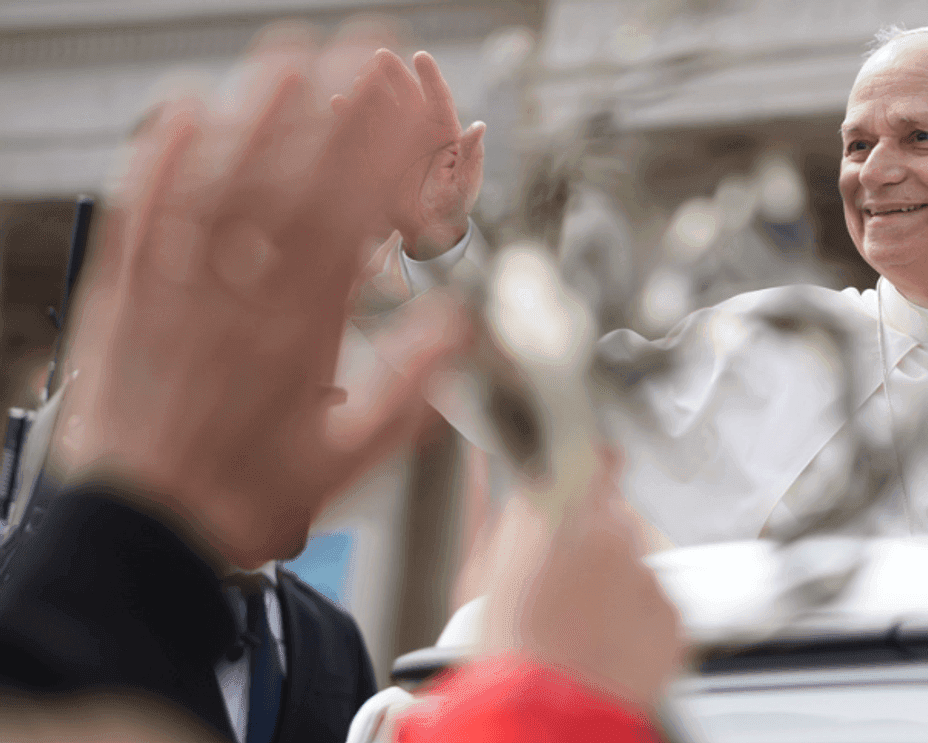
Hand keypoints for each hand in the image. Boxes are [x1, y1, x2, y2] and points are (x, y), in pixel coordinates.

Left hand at [51, 24, 471, 568]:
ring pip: (219, 189)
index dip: (384, 158)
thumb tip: (461, 328)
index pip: (351, 224)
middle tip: (363, 50)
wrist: (141, 539)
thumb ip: (410, 392)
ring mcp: (176, 293)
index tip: (412, 108)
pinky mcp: (122, 299)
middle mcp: (238, 302)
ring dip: (255, 118)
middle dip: (335, 113)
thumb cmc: (244, 502)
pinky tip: (176, 113)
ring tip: (288, 57)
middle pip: (292, 187)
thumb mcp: (350, 465)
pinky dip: (158, 160)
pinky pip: (141, 217)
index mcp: (299, 337)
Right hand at [333, 50, 484, 257]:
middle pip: (407, 95)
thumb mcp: (464, 184)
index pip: (438, 99)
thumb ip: (470, 155)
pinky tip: (337, 103)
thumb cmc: (454, 207)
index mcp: (445, 133)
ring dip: (371, 91)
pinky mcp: (379, 155)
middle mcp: (420, 131)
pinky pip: (363, 132)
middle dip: (395, 74)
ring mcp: (397, 142)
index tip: (420, 57)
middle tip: (380, 55)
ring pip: (383, 109)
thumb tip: (479, 125)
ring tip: (358, 77)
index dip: (429, 77)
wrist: (428, 232)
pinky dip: (351, 117)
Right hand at [480, 449, 684, 710]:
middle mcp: (611, 534)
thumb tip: (498, 476)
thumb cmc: (506, 655)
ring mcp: (646, 574)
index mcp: (559, 514)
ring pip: (637, 560)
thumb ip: (502, 513)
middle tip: (564, 576)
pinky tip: (605, 641)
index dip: (587, 463)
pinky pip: (657, 602)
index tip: (585, 466)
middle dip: (594, 533)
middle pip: (613, 513)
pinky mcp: (672, 614)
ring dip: (616, 579)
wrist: (545, 721)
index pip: (591, 457)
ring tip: (581, 621)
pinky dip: (637, 617)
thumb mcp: (480, 573)